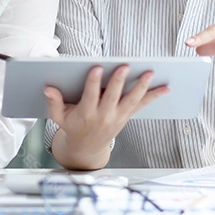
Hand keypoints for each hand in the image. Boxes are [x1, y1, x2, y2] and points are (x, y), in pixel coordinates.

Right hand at [45, 65, 168, 154]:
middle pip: (113, 96)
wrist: (87, 148)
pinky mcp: (126, 116)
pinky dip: (154, 96)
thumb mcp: (59, 117)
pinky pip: (142, 105)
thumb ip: (54, 103)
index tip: (96, 68)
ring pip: (131, 100)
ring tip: (150, 73)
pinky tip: (166, 88)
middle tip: (125, 66)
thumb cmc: (73, 127)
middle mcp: (104, 116)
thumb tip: (48, 88)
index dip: (93, 82)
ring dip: (141, 86)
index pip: (90, 95)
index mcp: (86, 114)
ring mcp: (117, 116)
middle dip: (118, 81)